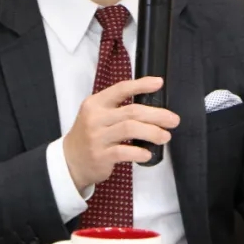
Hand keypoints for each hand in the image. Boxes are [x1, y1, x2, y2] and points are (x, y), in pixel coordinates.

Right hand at [63, 76, 178, 191]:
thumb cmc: (90, 135)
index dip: (141, 85)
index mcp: (96, 103)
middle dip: (157, 115)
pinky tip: (148, 154)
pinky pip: (124, 152)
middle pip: (132, 111)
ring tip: (165, 137)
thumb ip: (118, 109)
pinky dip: (140, 152)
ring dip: (152, 132)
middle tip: (173, 120)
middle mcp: (95, 118)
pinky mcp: (100, 156)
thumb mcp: (97, 115)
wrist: (70, 161)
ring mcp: (97, 137)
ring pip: (130, 129)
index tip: (159, 83)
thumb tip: (152, 107)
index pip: (121, 89)